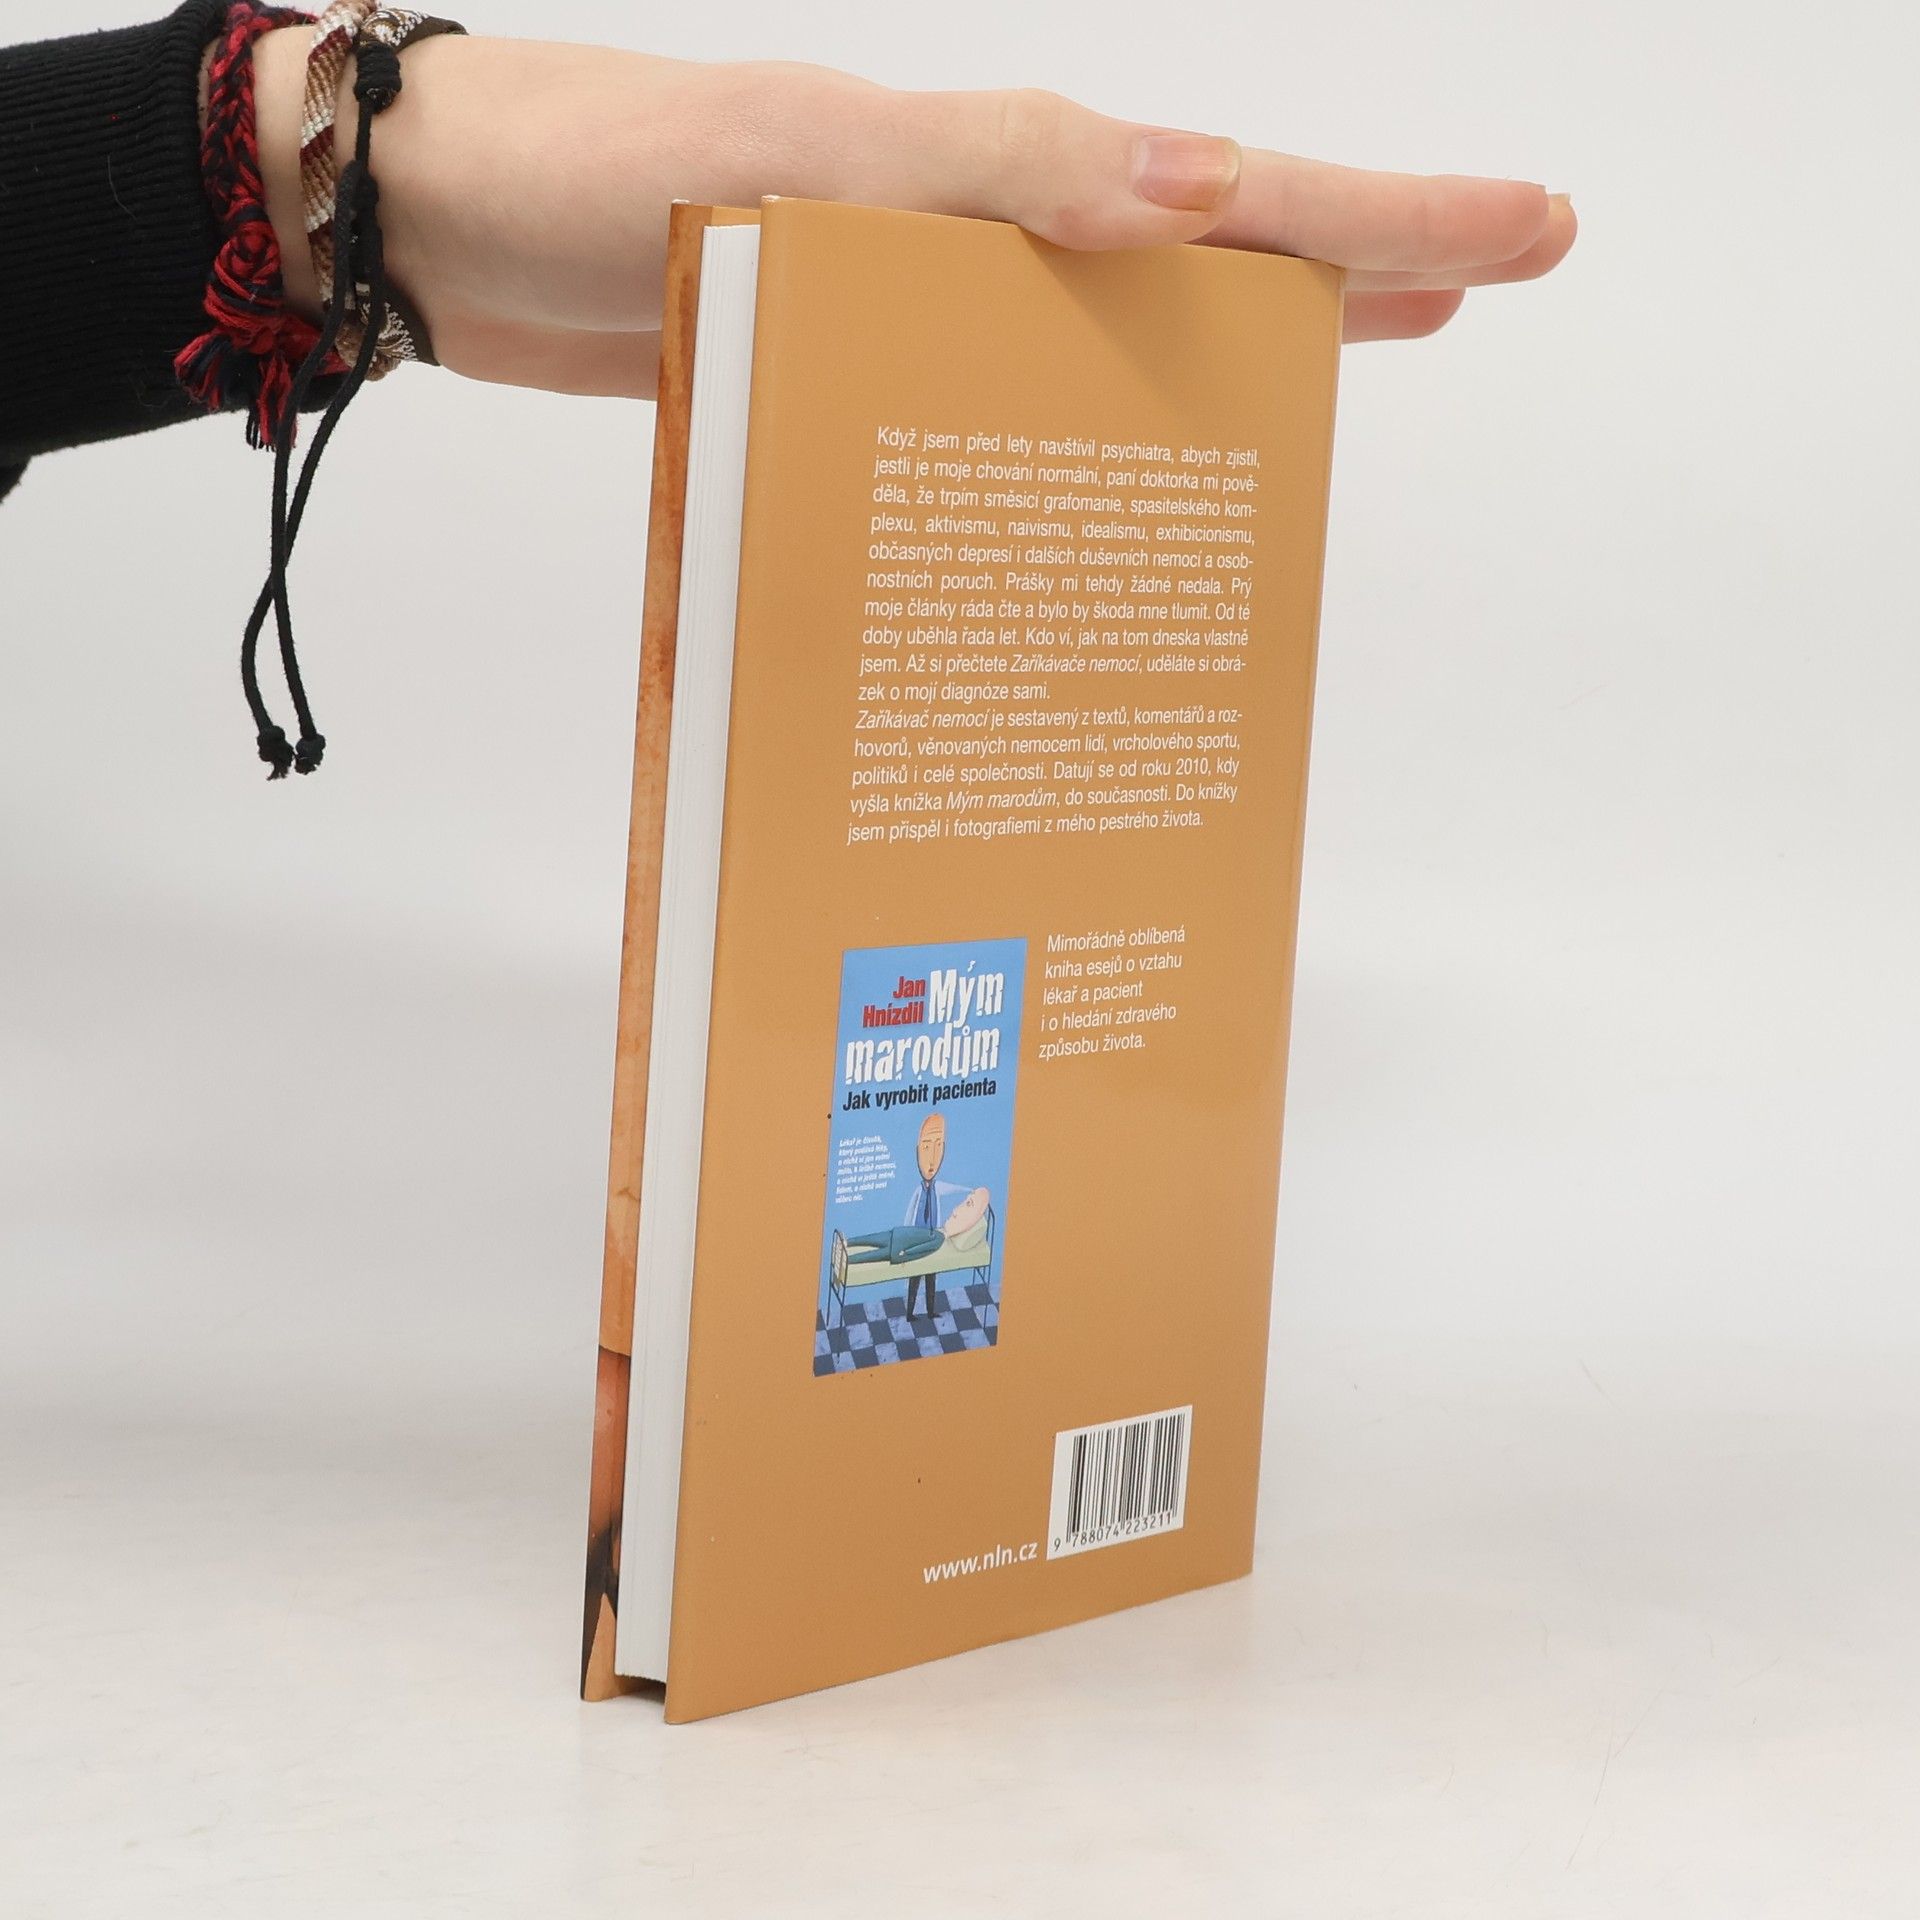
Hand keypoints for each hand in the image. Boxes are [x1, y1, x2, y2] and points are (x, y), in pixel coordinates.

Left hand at [253, 33, 1574, 398]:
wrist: (442, 229)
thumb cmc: (600, 177)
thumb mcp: (799, 162)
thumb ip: (990, 174)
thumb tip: (1203, 193)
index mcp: (995, 179)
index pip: (1229, 195)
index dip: (1383, 217)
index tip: (1524, 233)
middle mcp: (978, 241)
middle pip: (1206, 253)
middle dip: (1355, 264)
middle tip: (1492, 280)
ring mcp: (921, 310)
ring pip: (1119, 331)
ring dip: (1240, 342)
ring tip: (1364, 356)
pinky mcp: (852, 375)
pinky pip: (1003, 403)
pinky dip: (1080, 430)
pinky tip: (1116, 468)